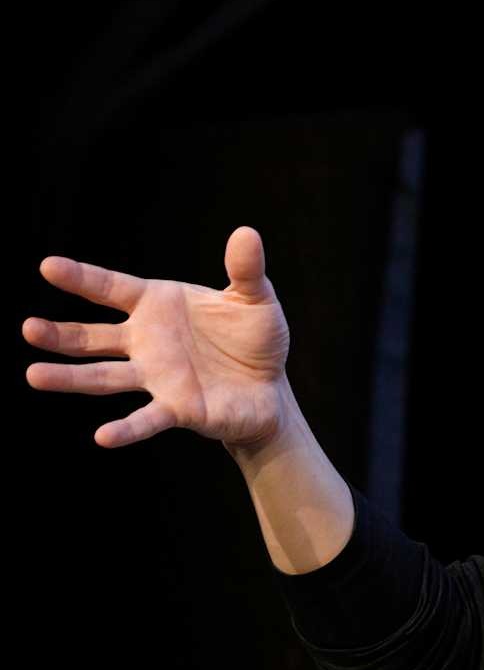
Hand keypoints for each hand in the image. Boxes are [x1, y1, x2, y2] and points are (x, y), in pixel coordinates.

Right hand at [23, 227, 291, 450]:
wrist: (270, 387)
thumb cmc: (254, 338)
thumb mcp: (255, 299)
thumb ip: (246, 270)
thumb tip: (246, 233)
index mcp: (159, 305)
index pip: (112, 288)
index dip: (82, 277)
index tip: (48, 266)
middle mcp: (147, 341)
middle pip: (93, 337)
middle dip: (60, 334)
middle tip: (28, 328)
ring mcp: (156, 376)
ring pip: (103, 377)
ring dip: (70, 378)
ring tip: (35, 374)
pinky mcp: (176, 408)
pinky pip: (145, 418)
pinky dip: (126, 429)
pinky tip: (103, 436)